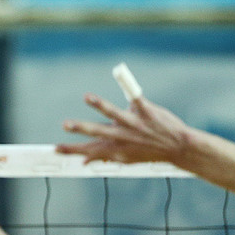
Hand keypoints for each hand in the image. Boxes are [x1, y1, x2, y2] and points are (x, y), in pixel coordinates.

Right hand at [58, 93, 194, 164]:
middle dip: (81, 129)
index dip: (71, 150)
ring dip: (100, 105)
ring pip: (114, 113)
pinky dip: (127, 85)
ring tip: (87, 97)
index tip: (55, 149)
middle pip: (97, 131)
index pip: (88, 150)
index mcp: (115, 149)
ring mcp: (134, 123)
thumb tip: (83, 160)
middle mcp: (122, 137)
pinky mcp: (146, 111)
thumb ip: (104, 157)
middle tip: (66, 125)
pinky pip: (135, 98)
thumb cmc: (150, 152)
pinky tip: (119, 73)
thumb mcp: (126, 159)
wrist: (179, 148)